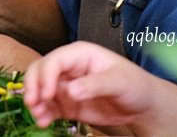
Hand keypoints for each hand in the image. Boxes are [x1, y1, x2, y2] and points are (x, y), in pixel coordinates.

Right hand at [24, 41, 161, 128]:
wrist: (143, 105)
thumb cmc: (134, 85)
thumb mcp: (119, 81)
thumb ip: (95, 84)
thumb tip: (70, 91)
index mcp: (79, 55)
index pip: (55, 60)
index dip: (46, 75)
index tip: (48, 94)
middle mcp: (68, 68)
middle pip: (40, 71)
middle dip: (33, 85)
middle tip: (32, 102)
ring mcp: (66, 86)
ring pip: (41, 90)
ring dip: (35, 101)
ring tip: (38, 116)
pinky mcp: (68, 104)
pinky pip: (50, 107)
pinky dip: (43, 114)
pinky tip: (43, 122)